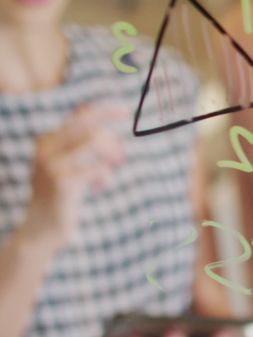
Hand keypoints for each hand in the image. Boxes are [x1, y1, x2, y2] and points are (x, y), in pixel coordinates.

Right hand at [21, 104, 126, 248]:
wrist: (42, 227)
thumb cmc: (61, 194)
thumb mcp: (67, 166)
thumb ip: (80, 145)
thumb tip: (103, 125)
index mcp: (46, 141)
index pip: (80, 117)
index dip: (105, 111)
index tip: (126, 109)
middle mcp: (46, 148)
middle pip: (89, 125)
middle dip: (111, 135)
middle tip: (120, 153)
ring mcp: (52, 165)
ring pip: (95, 142)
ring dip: (110, 156)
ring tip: (106, 174)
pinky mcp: (63, 182)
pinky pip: (98, 168)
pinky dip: (105, 176)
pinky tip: (99, 187)